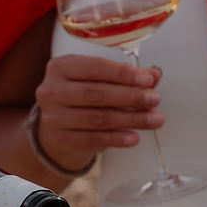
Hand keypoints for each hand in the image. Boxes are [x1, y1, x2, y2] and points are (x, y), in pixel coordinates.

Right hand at [31, 55, 162, 174]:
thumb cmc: (80, 98)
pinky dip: (117, 138)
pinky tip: (134, 137)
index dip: (123, 74)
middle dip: (130, 97)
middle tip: (154, 100)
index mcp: (61, 67)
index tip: (147, 80)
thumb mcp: (98, 81)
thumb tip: (154, 74)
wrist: (55, 130)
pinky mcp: (61, 139)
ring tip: (153, 119)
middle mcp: (52, 90)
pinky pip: (94, 139)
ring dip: (131, 119)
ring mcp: (54, 117)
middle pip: (96, 93)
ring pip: (98, 118)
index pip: (95, 67)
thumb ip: (125, 76)